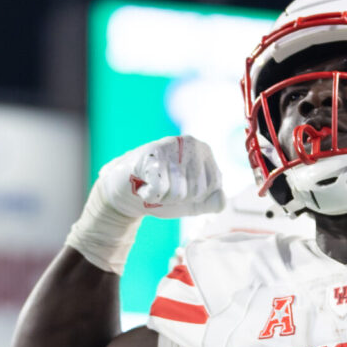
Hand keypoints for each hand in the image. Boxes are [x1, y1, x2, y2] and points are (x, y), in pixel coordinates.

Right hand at [97, 135, 224, 218]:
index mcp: (204, 152)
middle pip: (197, 191)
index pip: (214, 187)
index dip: (195, 197)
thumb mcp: (193, 203)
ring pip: (179, 192)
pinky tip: (144, 185)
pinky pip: (160, 189)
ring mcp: (171, 145)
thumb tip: (222, 196)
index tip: (180, 188)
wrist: (125, 193)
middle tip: (164, 187)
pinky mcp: (150, 153)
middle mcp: (191, 143)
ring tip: (154, 185)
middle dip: (178, 198)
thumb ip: (212, 203)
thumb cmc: (163, 194)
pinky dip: (150, 195)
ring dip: (164, 197)